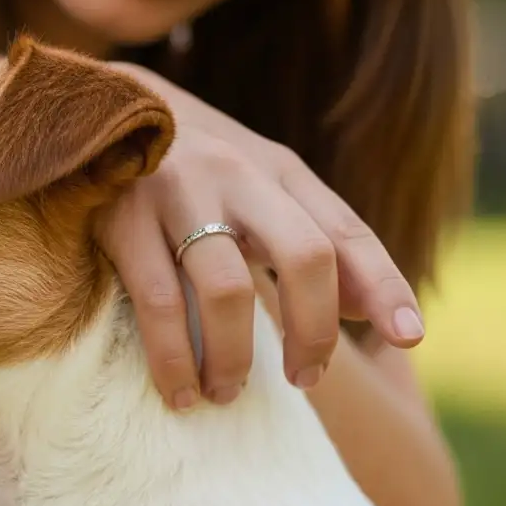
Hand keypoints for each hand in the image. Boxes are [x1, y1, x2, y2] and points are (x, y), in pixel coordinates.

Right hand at [94, 62, 426, 411]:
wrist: (96, 112)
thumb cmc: (190, 169)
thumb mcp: (256, 190)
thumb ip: (311, 240)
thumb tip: (365, 311)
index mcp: (277, 169)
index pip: (346, 231)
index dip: (383, 286)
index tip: (409, 338)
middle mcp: (237, 173)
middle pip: (305, 256)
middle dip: (313, 332)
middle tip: (305, 380)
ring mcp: (178, 192)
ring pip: (227, 290)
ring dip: (234, 358)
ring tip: (225, 393)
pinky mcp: (123, 217)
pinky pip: (158, 303)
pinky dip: (174, 358)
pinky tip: (179, 390)